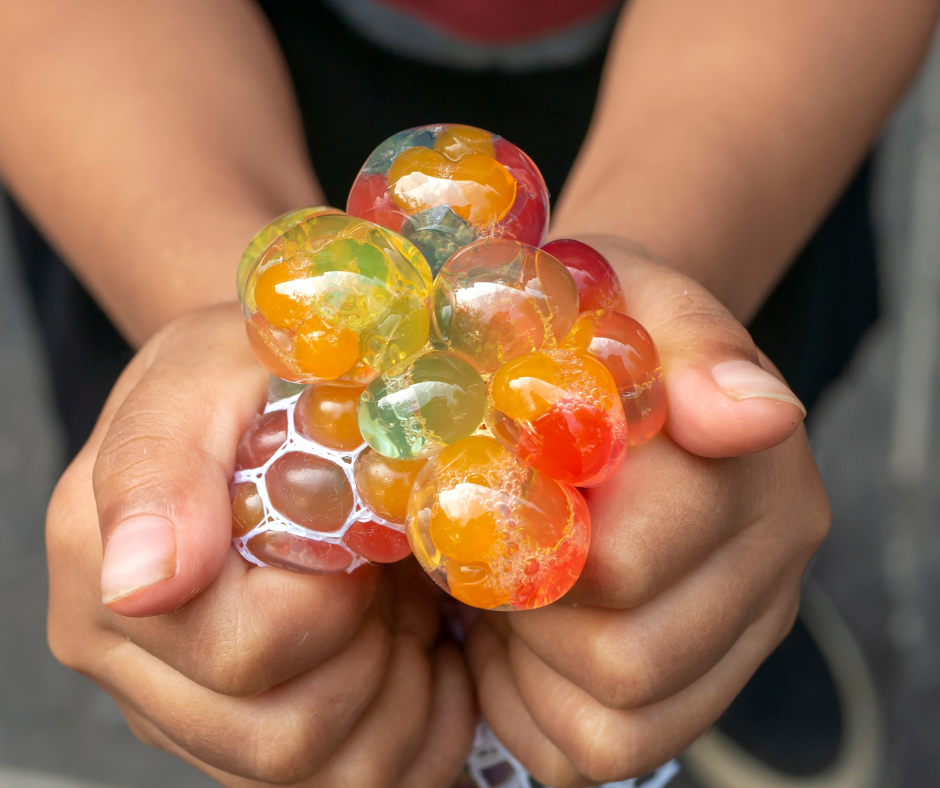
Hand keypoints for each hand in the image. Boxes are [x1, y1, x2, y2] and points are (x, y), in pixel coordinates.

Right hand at [46, 305, 474, 786]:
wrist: (254, 401)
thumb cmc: (246, 375)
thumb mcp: (215, 371)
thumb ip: (165, 465)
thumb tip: (143, 582)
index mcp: (105, 567)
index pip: (245, 652)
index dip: (339, 604)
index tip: (370, 540)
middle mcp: (122, 657)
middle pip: (280, 740)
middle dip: (378, 658)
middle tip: (399, 577)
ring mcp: (175, 707)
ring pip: (315, 776)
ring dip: (400, 696)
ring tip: (406, 610)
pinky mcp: (227, 732)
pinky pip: (337, 784)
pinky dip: (408, 730)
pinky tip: (415, 655)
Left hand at [466, 236, 828, 786]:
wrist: (610, 364)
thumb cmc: (597, 328)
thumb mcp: (625, 300)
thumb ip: (692, 347)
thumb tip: (758, 413)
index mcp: (752, 470)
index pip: (625, 562)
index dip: (528, 544)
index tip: (486, 492)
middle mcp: (768, 565)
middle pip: (624, 658)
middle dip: (528, 611)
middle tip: (491, 549)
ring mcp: (739, 635)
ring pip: (619, 722)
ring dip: (533, 665)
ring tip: (510, 589)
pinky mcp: (699, 687)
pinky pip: (604, 749)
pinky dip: (538, 708)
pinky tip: (524, 638)